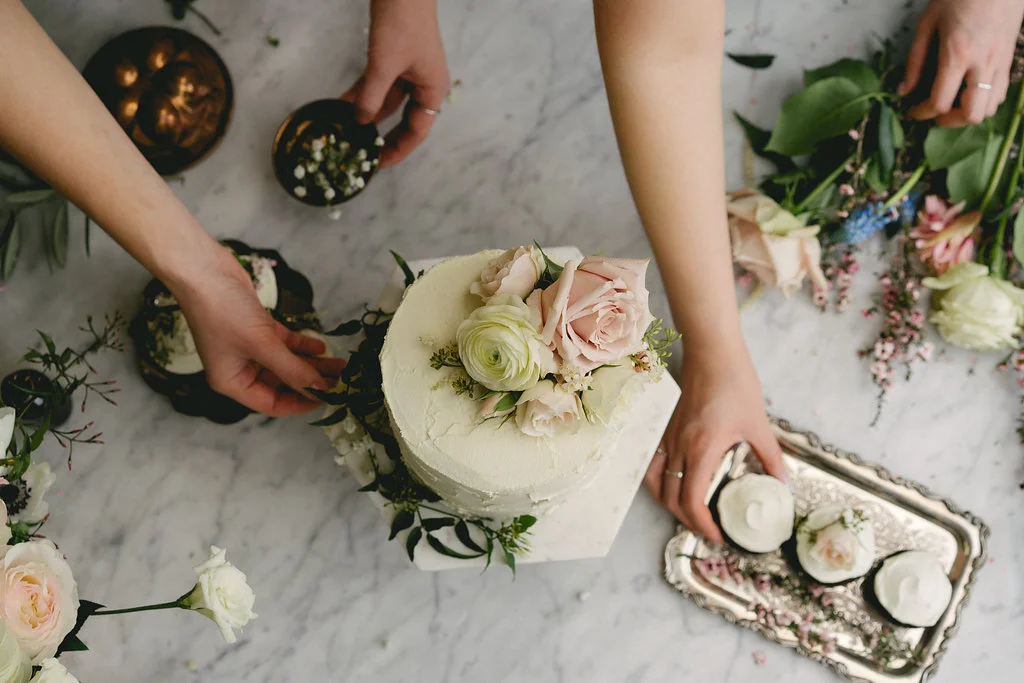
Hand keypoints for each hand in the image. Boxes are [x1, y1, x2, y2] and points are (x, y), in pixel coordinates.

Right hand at [171, 250, 345, 415]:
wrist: (203, 268)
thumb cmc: (221, 309)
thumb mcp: (261, 344)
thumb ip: (292, 369)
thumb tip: (320, 390)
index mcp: (232, 381)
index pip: (271, 404)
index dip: (300, 403)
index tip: (328, 399)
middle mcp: (239, 368)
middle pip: (281, 383)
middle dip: (310, 381)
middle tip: (340, 379)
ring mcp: (248, 347)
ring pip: (285, 362)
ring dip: (310, 363)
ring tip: (338, 362)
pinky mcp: (256, 327)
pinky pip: (283, 344)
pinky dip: (301, 345)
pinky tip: (321, 346)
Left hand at [342, 0, 448, 167]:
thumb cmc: (403, 24)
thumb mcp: (384, 65)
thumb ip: (372, 97)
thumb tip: (360, 122)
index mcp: (432, 91)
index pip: (416, 132)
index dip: (397, 150)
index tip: (378, 164)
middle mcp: (423, 85)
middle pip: (403, 120)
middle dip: (382, 135)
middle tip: (362, 154)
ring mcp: (409, 72)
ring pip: (387, 102)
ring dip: (367, 114)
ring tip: (346, 131)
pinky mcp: (394, 59)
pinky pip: (378, 85)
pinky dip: (363, 94)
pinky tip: (344, 105)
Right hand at [644, 347, 784, 543]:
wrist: (711, 353)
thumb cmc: (734, 383)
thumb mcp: (759, 424)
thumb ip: (771, 458)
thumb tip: (783, 485)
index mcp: (702, 450)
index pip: (691, 501)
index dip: (702, 525)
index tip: (718, 535)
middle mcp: (678, 448)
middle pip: (670, 499)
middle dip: (688, 521)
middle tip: (709, 528)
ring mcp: (666, 438)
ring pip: (655, 483)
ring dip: (668, 503)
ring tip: (687, 511)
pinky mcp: (663, 429)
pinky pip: (651, 464)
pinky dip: (658, 481)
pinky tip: (671, 482)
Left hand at [901, 0, 1023, 125]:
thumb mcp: (927, 23)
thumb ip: (914, 60)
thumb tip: (903, 90)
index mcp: (957, 54)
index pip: (940, 102)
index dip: (921, 113)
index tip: (912, 111)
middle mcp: (982, 64)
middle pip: (971, 114)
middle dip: (949, 122)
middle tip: (935, 114)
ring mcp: (1000, 63)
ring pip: (990, 108)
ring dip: (968, 113)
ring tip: (952, 105)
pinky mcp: (1010, 59)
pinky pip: (1001, 93)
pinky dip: (985, 101)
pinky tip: (970, 91)